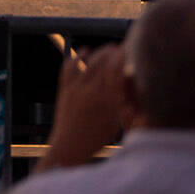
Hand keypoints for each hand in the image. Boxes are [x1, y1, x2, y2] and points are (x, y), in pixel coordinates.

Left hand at [38, 44, 129, 170]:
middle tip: (121, 47)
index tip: (130, 50)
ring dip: (100, 52)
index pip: (116, 70)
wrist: (70, 145)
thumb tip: (130, 81)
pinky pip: (69, 67)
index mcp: (107, 101)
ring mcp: (75, 88)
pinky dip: (77, 57)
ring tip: (109, 49)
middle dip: (113, 52)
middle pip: (103, 62)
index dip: (124, 57)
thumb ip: (123, 101)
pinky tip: (84, 50)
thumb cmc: (97, 137)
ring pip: (89, 62)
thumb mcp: (116, 120)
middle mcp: (91, 91)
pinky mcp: (64, 88)